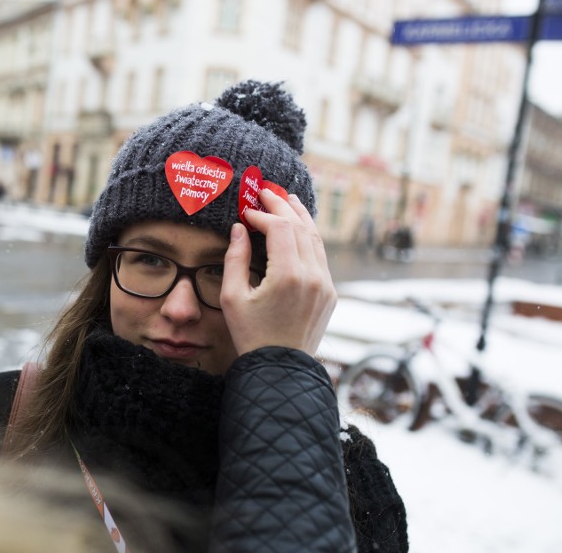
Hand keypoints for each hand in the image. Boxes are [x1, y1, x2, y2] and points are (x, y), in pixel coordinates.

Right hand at [220, 189, 336, 356]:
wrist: (280, 370)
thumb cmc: (251, 336)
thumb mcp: (232, 297)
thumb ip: (235, 258)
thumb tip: (240, 228)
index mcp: (288, 276)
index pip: (280, 228)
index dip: (263, 214)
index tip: (246, 211)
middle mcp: (313, 277)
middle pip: (301, 227)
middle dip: (283, 206)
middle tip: (267, 191)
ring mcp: (325, 285)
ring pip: (316, 239)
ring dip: (301, 217)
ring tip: (288, 199)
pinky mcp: (330, 293)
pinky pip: (321, 257)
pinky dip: (309, 237)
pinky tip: (299, 229)